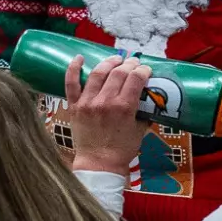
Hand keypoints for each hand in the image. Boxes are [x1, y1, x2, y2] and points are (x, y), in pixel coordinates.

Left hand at [63, 53, 148, 175]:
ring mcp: (87, 103)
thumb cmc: (122, 149)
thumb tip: (150, 98)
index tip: (145, 70)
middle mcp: (105, 102)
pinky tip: (79, 57)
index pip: (135, 79)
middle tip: (133, 63)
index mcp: (124, 107)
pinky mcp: (74, 106)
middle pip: (118, 73)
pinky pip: (71, 83)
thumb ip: (144, 112)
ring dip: (108, 63)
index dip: (142, 70)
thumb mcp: (140, 130)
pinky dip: (73, 68)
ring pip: (97, 73)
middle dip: (129, 64)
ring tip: (116, 59)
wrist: (99, 163)